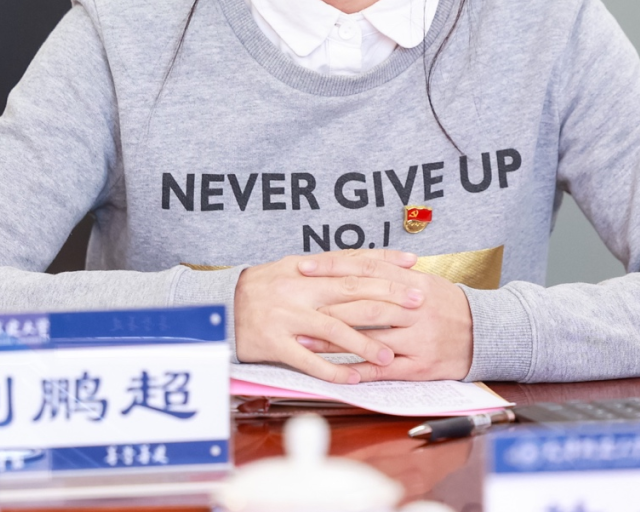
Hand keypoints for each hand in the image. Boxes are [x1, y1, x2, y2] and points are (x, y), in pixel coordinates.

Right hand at [234, 248, 422, 383]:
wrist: (221, 305)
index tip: (412, 262)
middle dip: (387, 296)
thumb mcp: (292, 268)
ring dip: (365, 343)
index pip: (353, 262)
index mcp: (307, 269)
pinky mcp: (275, 343)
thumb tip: (363, 263)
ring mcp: (288, 316)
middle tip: (417, 303)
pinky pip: (308, 359)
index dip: (384, 261)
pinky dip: (332, 370)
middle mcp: (301, 290)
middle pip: (352, 291)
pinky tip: (353, 379)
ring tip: (390, 356)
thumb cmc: (263, 287)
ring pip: (333, 329)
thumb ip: (326, 268)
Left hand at [296, 257, 473, 380]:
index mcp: (413, 281)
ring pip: (370, 338)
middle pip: (364, 304)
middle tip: (295, 305)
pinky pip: (385, 370)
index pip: (366, 268)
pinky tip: (337, 371)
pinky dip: (360, 370)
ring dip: (335, 341)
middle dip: (327, 305)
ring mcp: (418, 339)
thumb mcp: (423, 279)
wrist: (484, 333)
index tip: (305, 267)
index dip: (334, 267)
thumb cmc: (447, 304)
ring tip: (305, 339)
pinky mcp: (421, 367)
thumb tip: (352, 261)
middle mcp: (415, 308)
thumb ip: (390, 271)